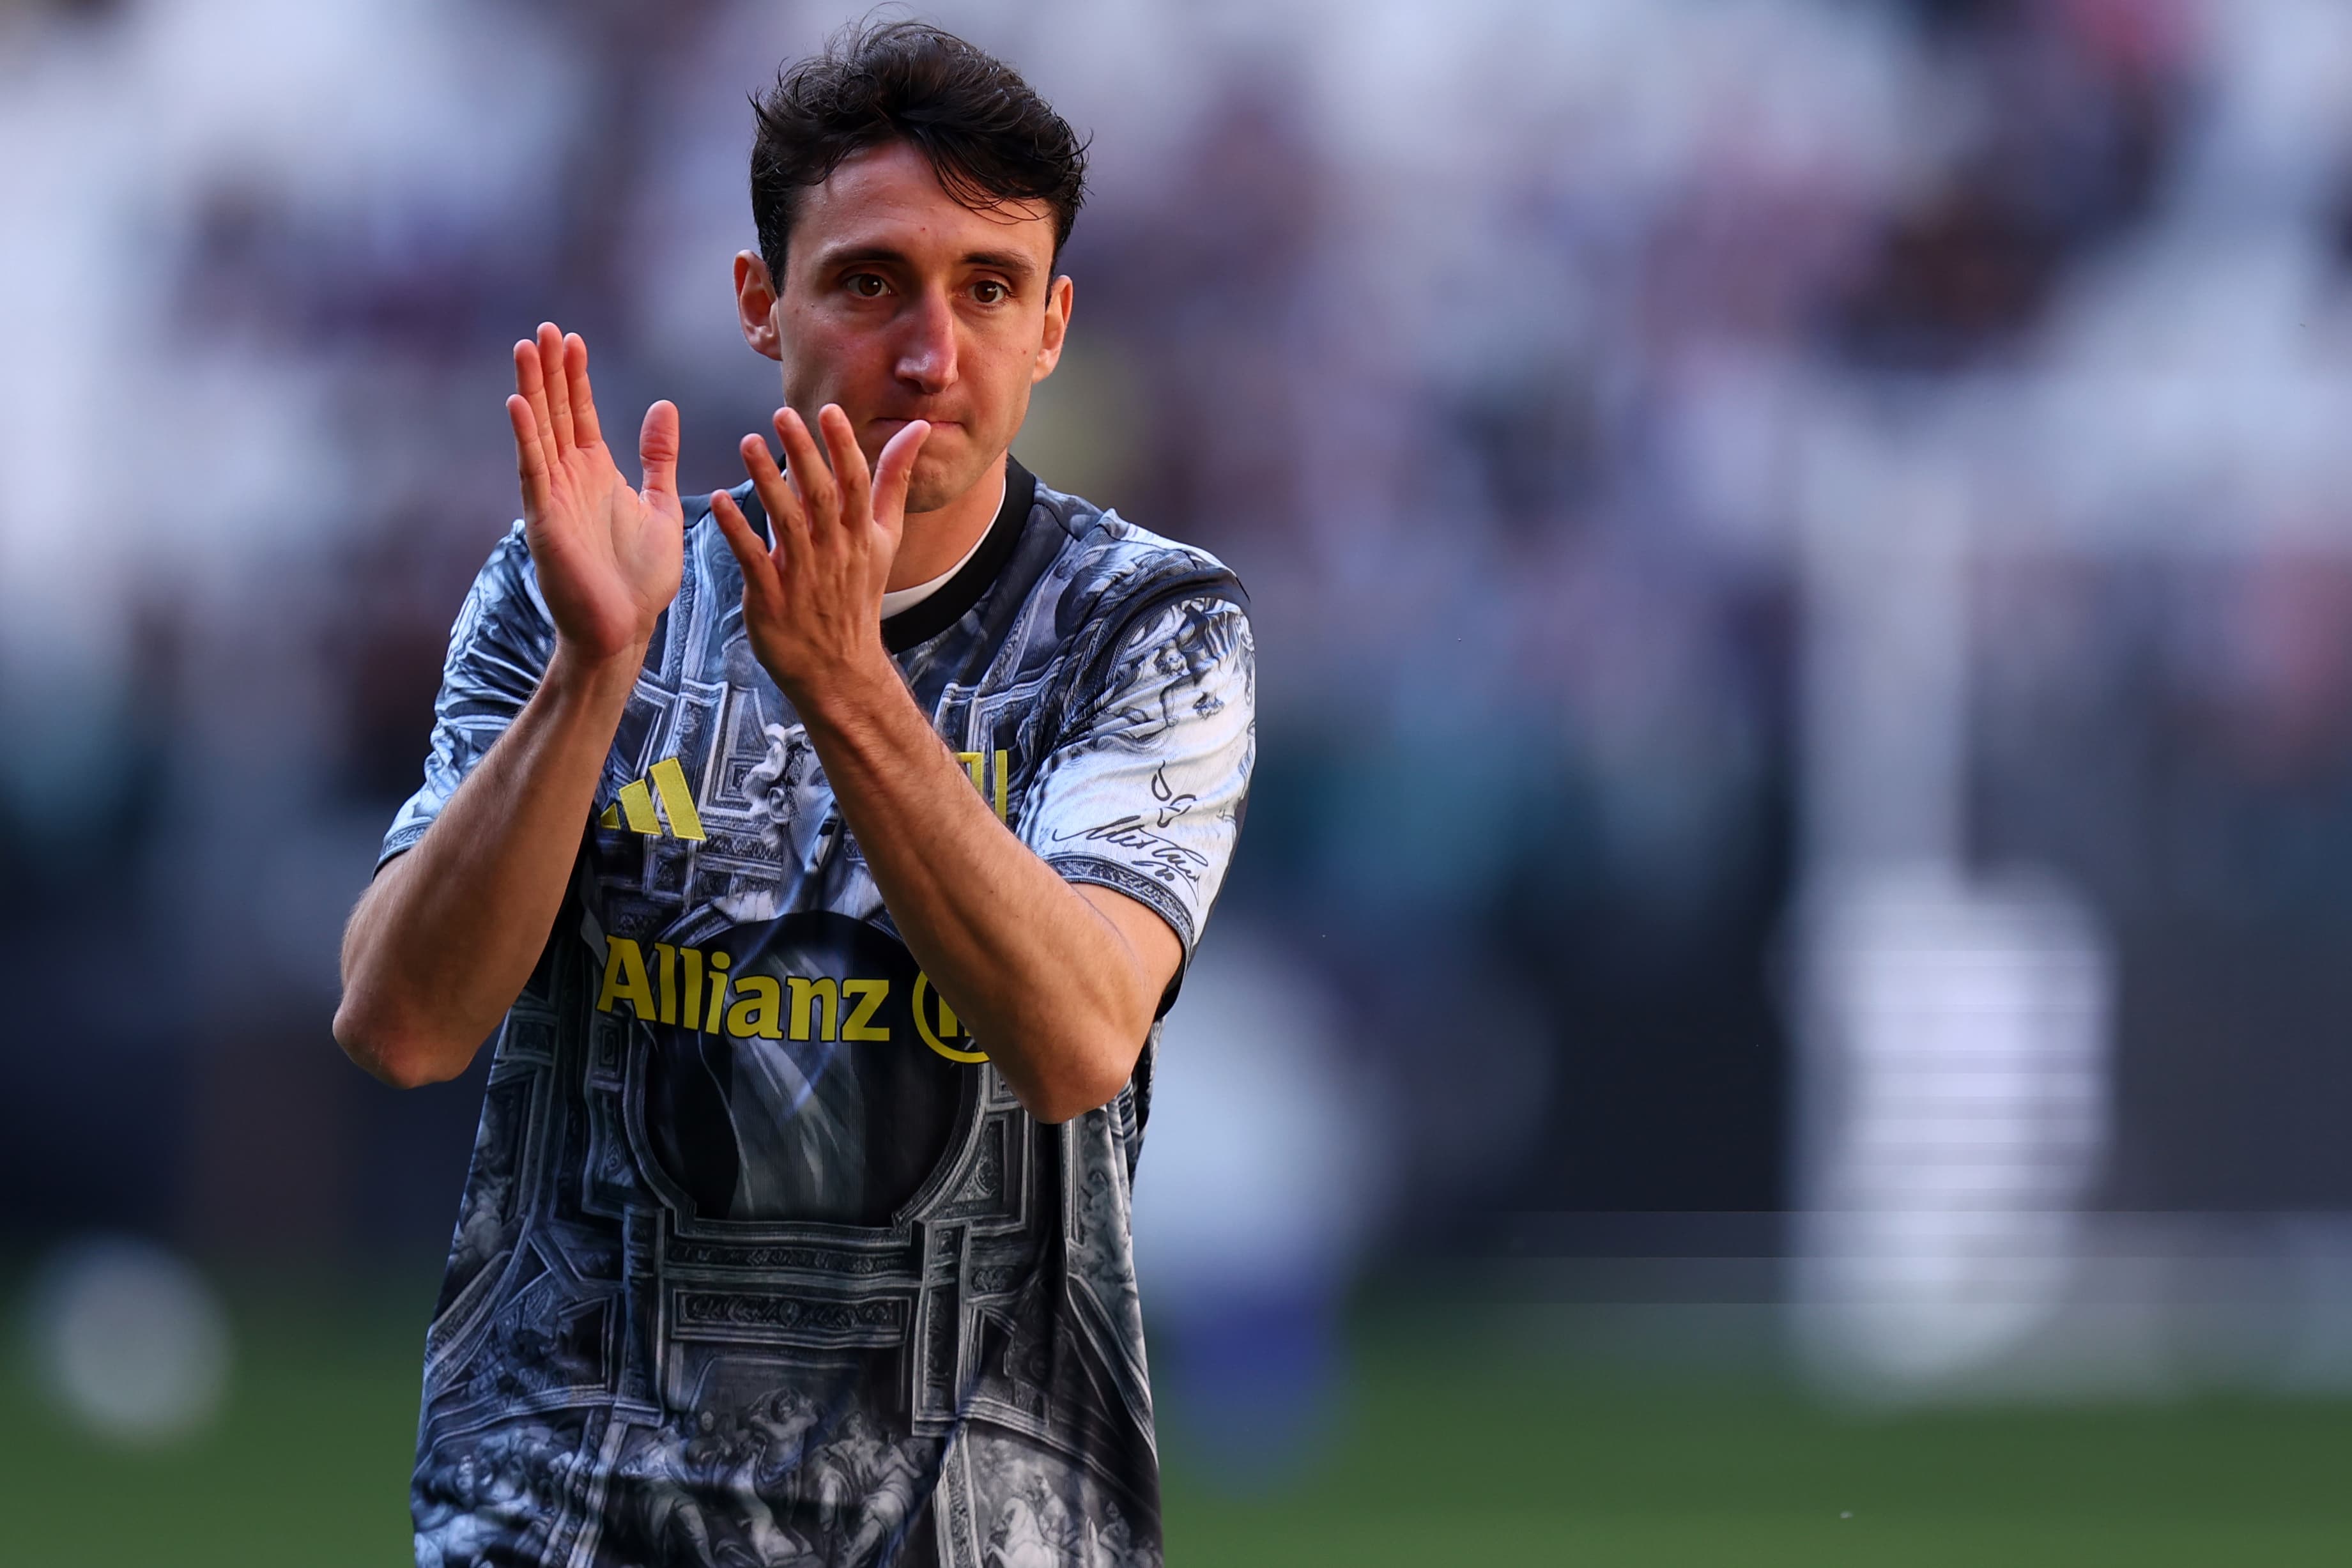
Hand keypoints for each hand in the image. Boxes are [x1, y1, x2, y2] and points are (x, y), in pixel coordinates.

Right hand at [506, 323, 683, 662]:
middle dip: (550, 371)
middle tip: (545, 328)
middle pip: (555, 413)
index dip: (575, 377)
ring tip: (526, 348)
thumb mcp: (661, 505)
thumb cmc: (641, 578)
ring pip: (540, 432)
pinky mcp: (546, 520)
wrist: (625, 629)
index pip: (580, 414)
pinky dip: (526, 437)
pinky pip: (533, 471)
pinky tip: (518, 403)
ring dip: (532, 390)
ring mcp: (554, 497)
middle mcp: (570, 479)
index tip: (571, 339)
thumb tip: (664, 407)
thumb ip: (658, 457)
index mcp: (596, 474)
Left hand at [709, 404, 930, 710]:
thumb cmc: (857, 595)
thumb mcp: (885, 540)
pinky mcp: (773, 600)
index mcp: (862, 537)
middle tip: (782, 414)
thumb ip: (894, 483)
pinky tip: (721, 500)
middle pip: (822, 497)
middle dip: (804, 454)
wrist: (839, 668)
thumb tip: (917, 431)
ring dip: (767, 481)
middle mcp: (835, 553)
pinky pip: (755, 560)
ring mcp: (804, 577)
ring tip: (748, 443)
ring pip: (787, 523)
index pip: (856, 484)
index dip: (844, 447)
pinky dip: (739, 530)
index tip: (829, 412)